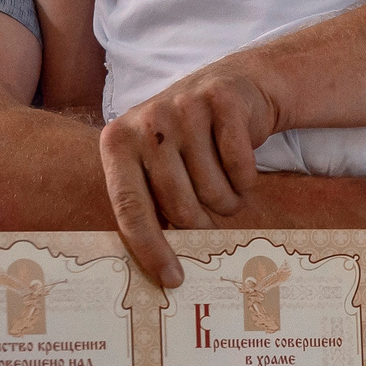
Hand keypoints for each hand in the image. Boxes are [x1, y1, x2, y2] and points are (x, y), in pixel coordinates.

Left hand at [98, 59, 282, 284]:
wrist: (232, 85)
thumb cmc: (189, 142)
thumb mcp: (155, 165)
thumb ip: (148, 204)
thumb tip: (161, 270)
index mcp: (118, 142)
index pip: (129, 207)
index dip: (151, 248)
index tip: (172, 279)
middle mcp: (147, 122)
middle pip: (180, 206)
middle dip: (203, 224)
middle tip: (211, 219)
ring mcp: (184, 107)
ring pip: (213, 190)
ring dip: (228, 201)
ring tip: (226, 186)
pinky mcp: (221, 100)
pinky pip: (241, 166)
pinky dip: (247, 179)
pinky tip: (241, 165)